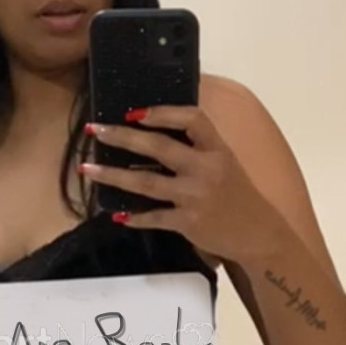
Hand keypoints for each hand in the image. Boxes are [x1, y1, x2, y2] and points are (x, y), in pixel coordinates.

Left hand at [81, 106, 279, 263]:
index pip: (191, 119)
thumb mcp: (225, 162)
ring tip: (87, 170)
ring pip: (147, 183)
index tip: (134, 111)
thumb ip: (198, 147)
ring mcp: (195, 197)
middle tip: (95, 131)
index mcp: (216, 149)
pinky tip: (116, 213)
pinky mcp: (188, 222)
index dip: (162, 112)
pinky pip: (154, 217)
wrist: (258, 233)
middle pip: (159, 148)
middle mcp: (205, 169)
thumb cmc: (237, 194)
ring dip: (113, 176)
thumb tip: (158, 129)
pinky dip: (134, 216)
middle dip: (123, 137)